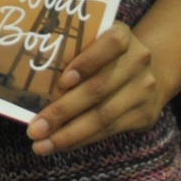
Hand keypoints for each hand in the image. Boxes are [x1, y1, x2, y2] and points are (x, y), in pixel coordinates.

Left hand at [25, 21, 162, 154]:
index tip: (62, 82)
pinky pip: (109, 130)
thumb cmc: (104, 55)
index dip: (86, 63)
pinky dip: (82, 139)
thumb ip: (72, 52)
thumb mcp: (94, 42)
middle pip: (98, 89)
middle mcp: (137, 61)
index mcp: (122, 36)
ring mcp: (143, 89)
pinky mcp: (145, 114)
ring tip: (41, 145)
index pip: (110, 44)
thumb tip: (32, 79)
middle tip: (34, 129)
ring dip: (69, 134)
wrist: (149, 70)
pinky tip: (61, 144)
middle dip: (62, 112)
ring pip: (103, 116)